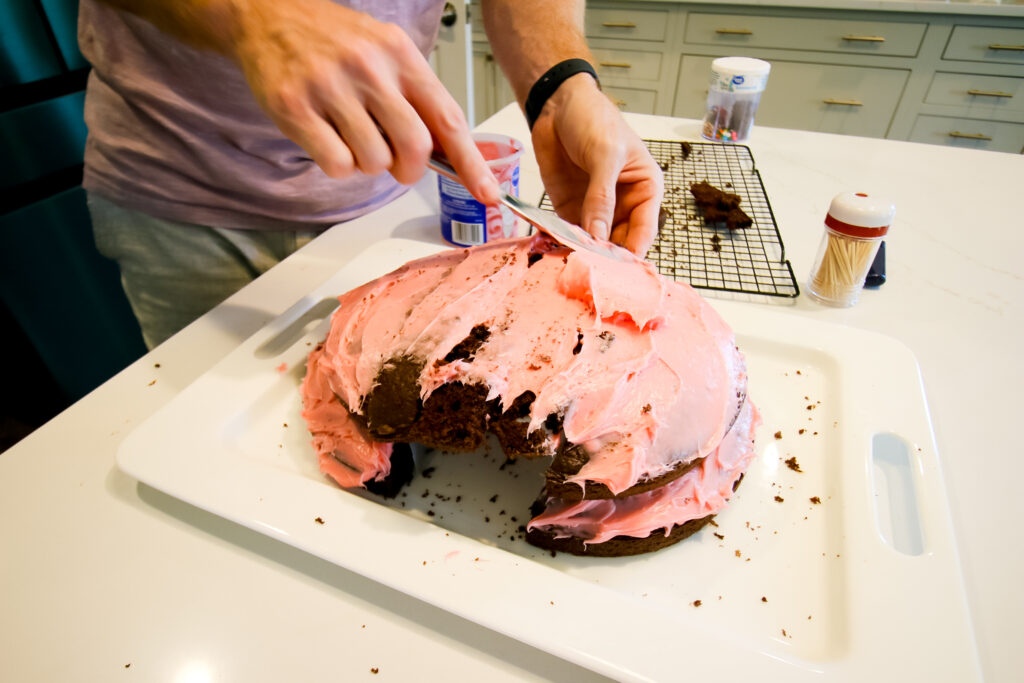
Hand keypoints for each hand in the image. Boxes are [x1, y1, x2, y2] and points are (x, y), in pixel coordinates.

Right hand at [232, 0, 498, 202]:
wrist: (268, 15)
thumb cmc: (334, 41)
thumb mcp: (385, 52)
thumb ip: (415, 97)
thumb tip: (448, 153)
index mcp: (400, 54)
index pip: (447, 118)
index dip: (471, 163)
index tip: (487, 193)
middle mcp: (368, 68)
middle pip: (414, 147)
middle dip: (409, 169)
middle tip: (396, 164)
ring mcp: (330, 87)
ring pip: (373, 161)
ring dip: (367, 165)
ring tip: (351, 137)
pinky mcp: (295, 107)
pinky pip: (336, 164)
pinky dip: (338, 166)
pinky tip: (327, 139)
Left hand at [530, 74, 663, 256]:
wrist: (558, 104)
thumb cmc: (594, 119)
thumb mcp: (604, 154)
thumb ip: (601, 196)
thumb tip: (598, 235)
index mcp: (645, 189)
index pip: (644, 231)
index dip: (632, 252)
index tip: (617, 269)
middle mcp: (624, 205)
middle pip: (619, 243)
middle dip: (606, 257)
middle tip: (590, 269)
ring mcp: (596, 210)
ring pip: (594, 243)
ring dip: (583, 253)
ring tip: (571, 263)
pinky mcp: (571, 210)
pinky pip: (570, 234)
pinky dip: (563, 243)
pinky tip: (555, 250)